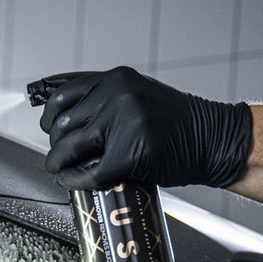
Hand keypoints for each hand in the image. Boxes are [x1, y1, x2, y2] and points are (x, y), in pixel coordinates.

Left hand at [37, 66, 252, 189]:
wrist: (212, 140)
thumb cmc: (174, 125)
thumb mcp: (137, 96)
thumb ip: (105, 101)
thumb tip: (63, 120)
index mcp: (116, 79)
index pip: (62, 96)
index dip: (50, 117)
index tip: (50, 130)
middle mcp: (117, 94)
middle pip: (62, 125)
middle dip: (55, 146)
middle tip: (57, 158)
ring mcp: (123, 122)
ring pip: (69, 148)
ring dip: (58, 164)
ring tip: (60, 170)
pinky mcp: (128, 153)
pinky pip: (87, 173)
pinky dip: (75, 181)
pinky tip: (73, 182)